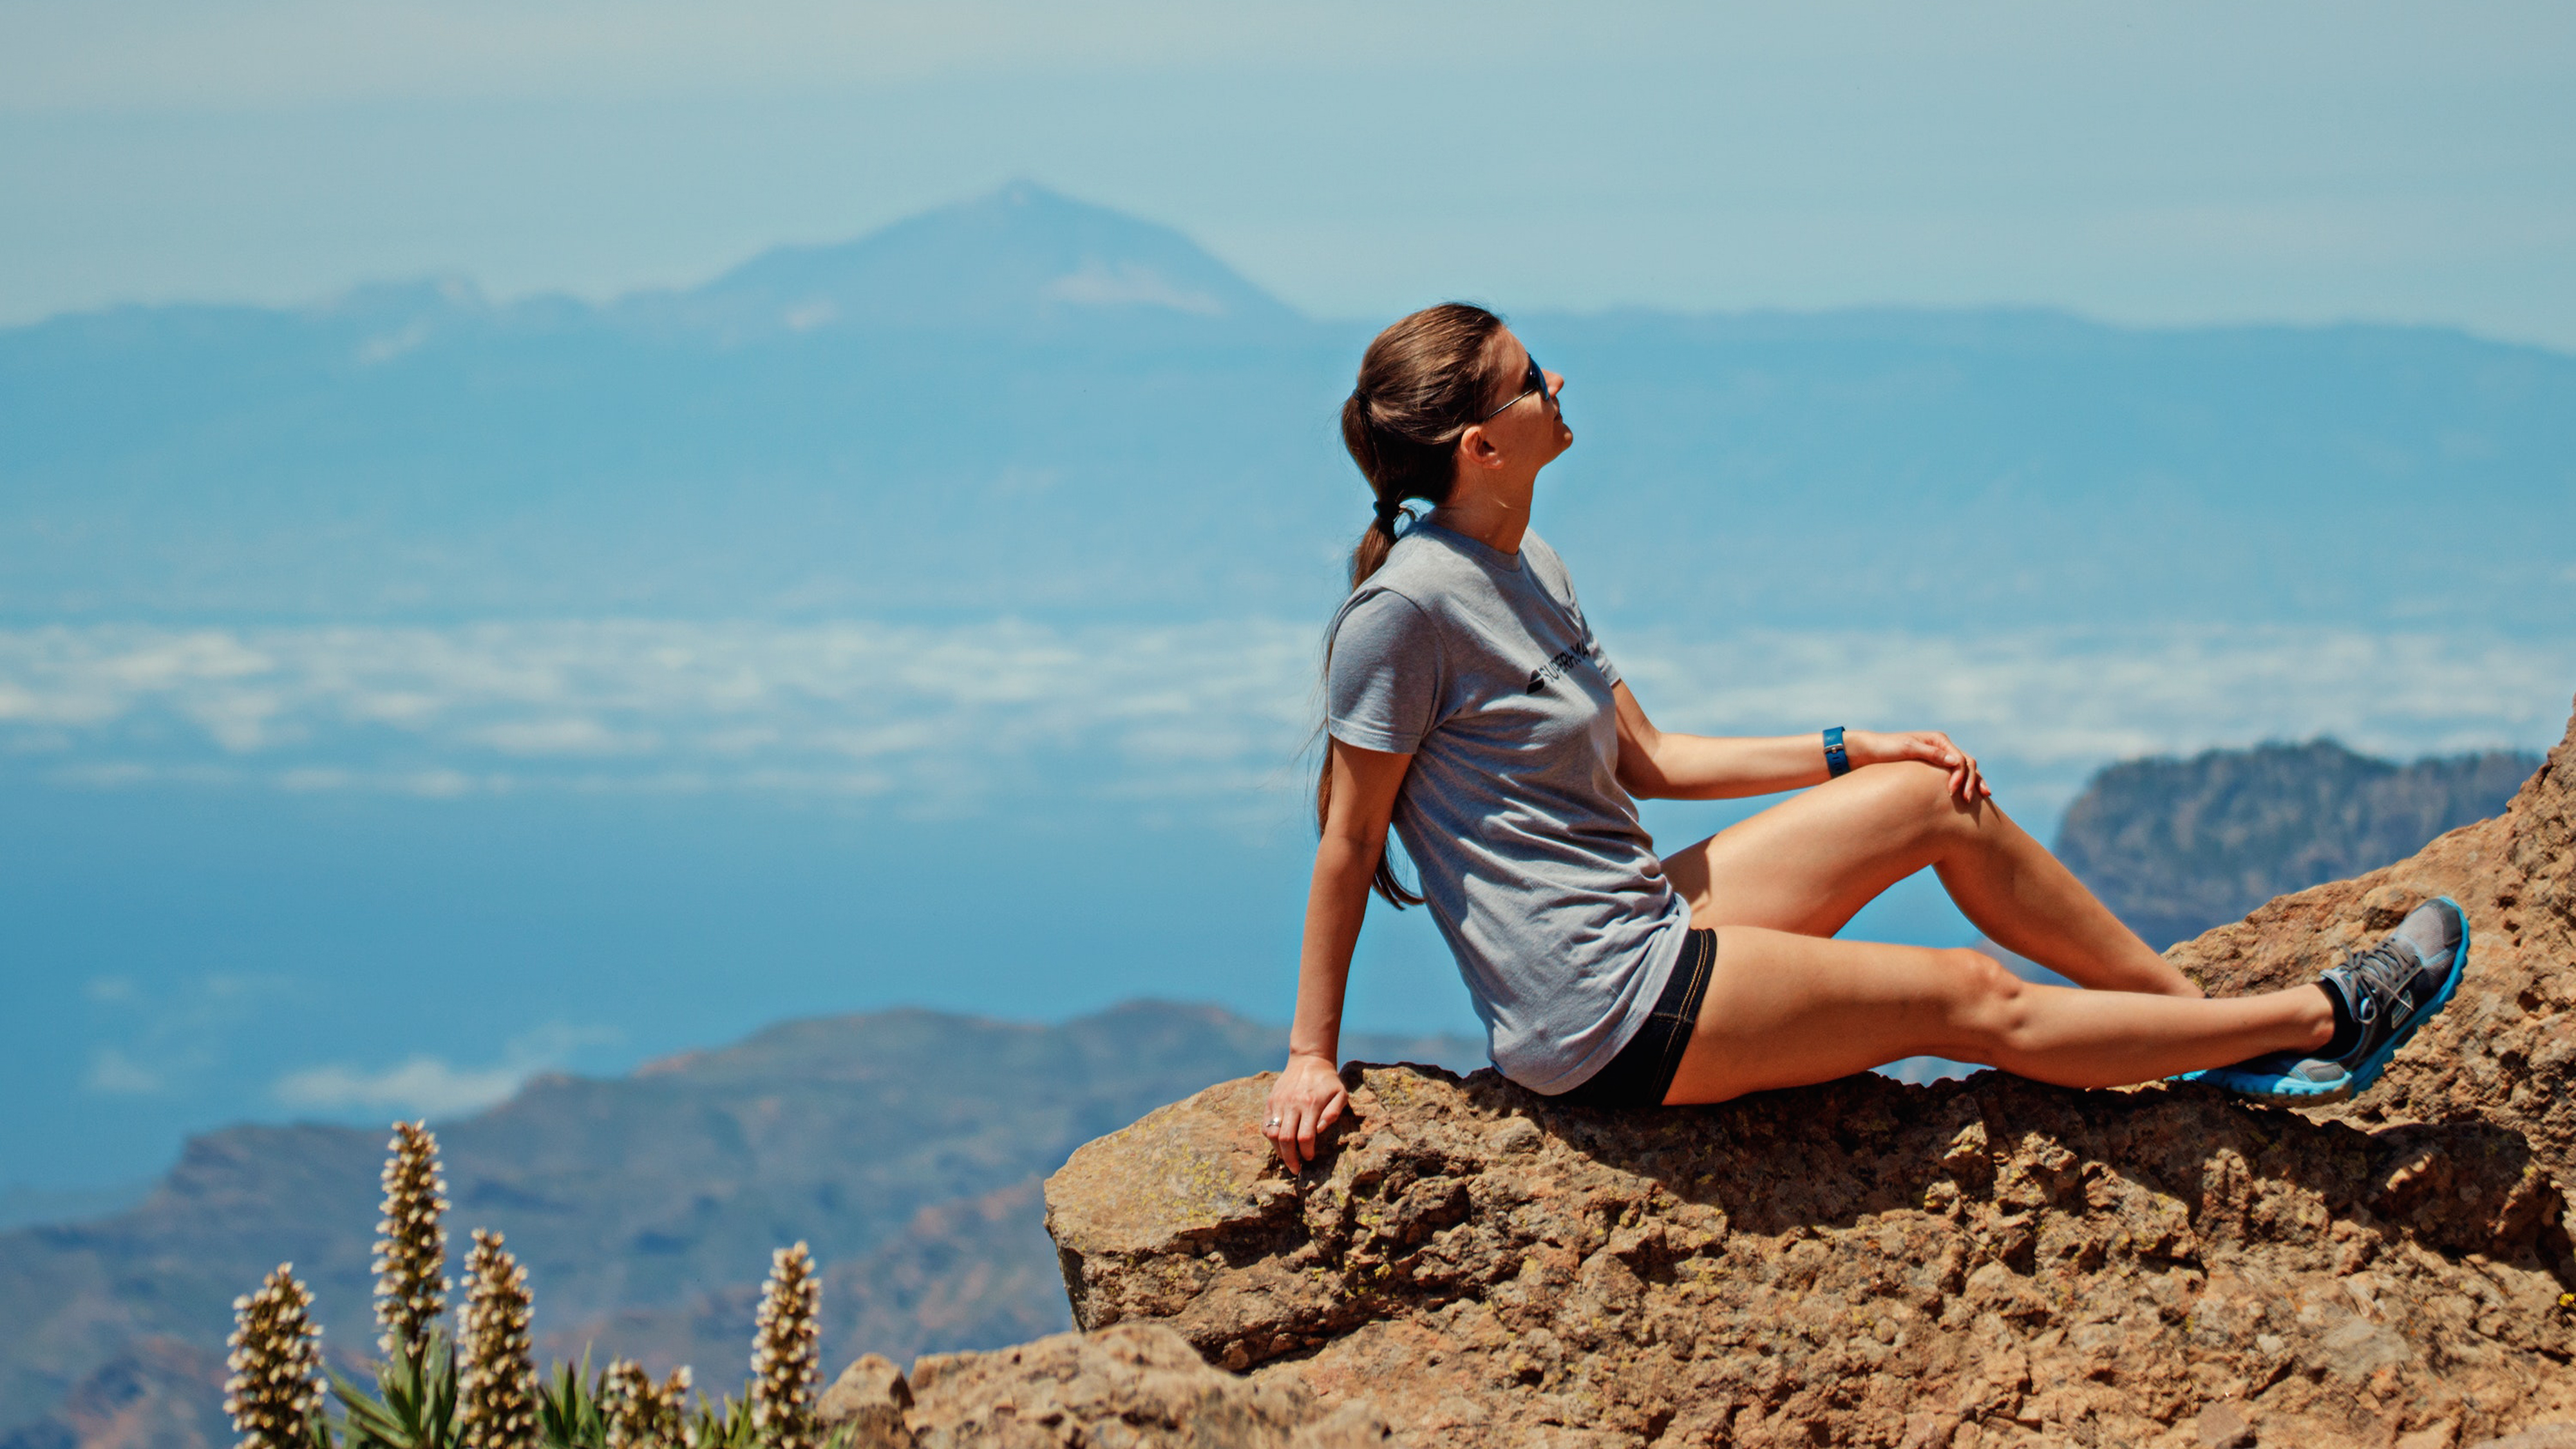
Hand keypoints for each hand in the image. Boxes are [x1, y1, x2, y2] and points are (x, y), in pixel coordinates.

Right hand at [1263, 1052, 1347, 1172]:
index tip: (1309, 1158)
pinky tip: (1279, 1144)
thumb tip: (1321, 1130)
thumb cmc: (1328, 1081)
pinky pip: (1266, 1125)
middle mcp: (1292, 1104)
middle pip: (1286, 1139)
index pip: (1305, 1137)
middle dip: (1290, 1159)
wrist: (1309, 1060)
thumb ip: (1334, 1112)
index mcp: (1311, 1104)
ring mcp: (1279, 1103)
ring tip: (1287, 1159)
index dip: (1306, 1152)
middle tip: (1295, 1169)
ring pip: (1273, 1134)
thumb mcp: (1340, 1094)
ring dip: (1279, 1151)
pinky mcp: (1271, 1101)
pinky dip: (1270, 1138)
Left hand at [1851, 729, 1989, 803]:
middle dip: (1972, 781)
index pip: (1960, 759)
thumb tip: (1957, 761)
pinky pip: (1954, 776)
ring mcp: (1939, 758)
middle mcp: (1942, 747)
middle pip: (1967, 764)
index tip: (1952, 792)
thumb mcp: (1907, 749)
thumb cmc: (1885, 749)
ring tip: (1982, 800)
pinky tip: (1971, 797)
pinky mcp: (1933, 769)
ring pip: (1965, 770)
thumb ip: (1931, 753)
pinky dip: (1964, 785)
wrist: (1868, 753)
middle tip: (1969, 800)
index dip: (1961, 775)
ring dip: (1974, 783)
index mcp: (1938, 740)